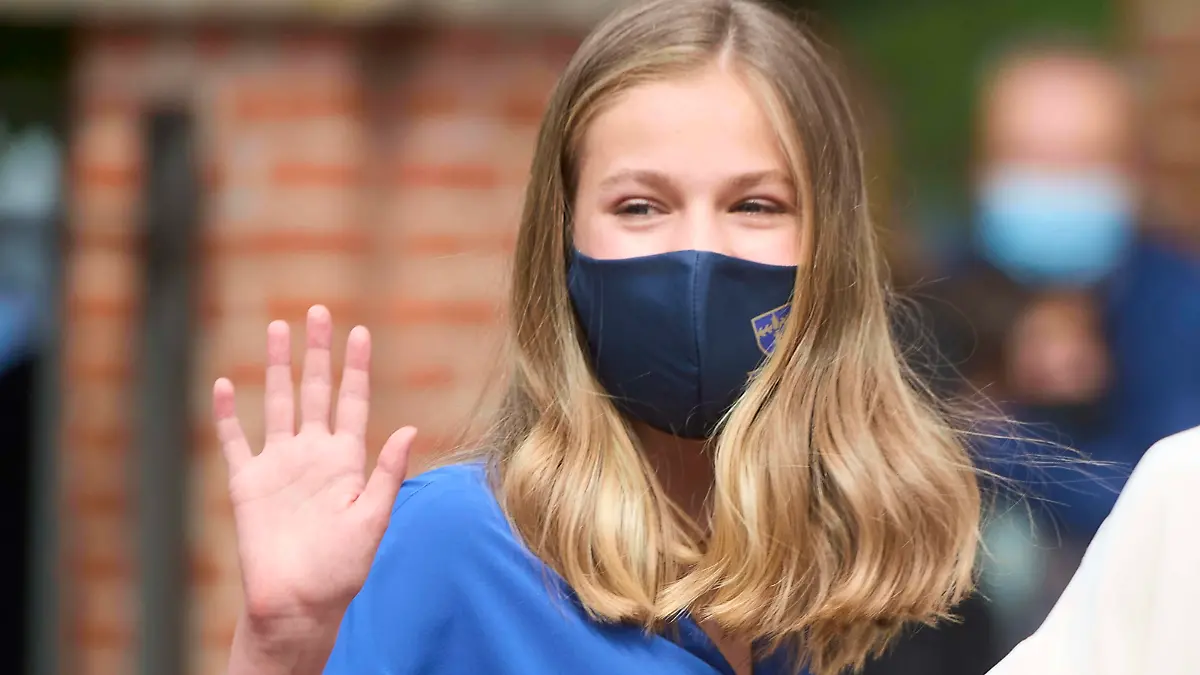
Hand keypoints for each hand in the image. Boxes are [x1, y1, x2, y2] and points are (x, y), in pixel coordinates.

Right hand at [213, 305, 416, 636]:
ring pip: (277, 403)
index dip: (356, 367)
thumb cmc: (341, 569)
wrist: (297, 603)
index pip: (352, 401)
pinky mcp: (248, 482)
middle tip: (319, 312)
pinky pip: (235, 440)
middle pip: (314, 390)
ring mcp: (279, 465)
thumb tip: (409, 428)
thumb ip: (387, 473)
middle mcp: (313, 454)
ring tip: (278, 328)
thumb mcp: (372, 519)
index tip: (360, 333)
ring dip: (276, 367)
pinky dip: (227, 413)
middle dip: (317, 352)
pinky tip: (224, 384)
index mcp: (346, 461)